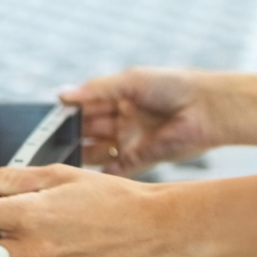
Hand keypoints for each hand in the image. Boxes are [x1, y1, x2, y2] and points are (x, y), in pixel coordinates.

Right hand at [60, 68, 226, 175]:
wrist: (209, 108)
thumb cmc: (175, 86)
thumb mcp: (130, 81)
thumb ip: (96, 89)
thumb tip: (62, 95)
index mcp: (118, 97)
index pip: (84, 106)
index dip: (67, 112)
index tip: (48, 120)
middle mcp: (121, 119)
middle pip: (87, 129)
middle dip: (70, 134)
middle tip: (50, 141)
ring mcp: (129, 140)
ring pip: (96, 150)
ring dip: (80, 153)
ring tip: (61, 157)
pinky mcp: (140, 159)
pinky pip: (114, 169)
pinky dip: (100, 173)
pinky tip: (85, 175)